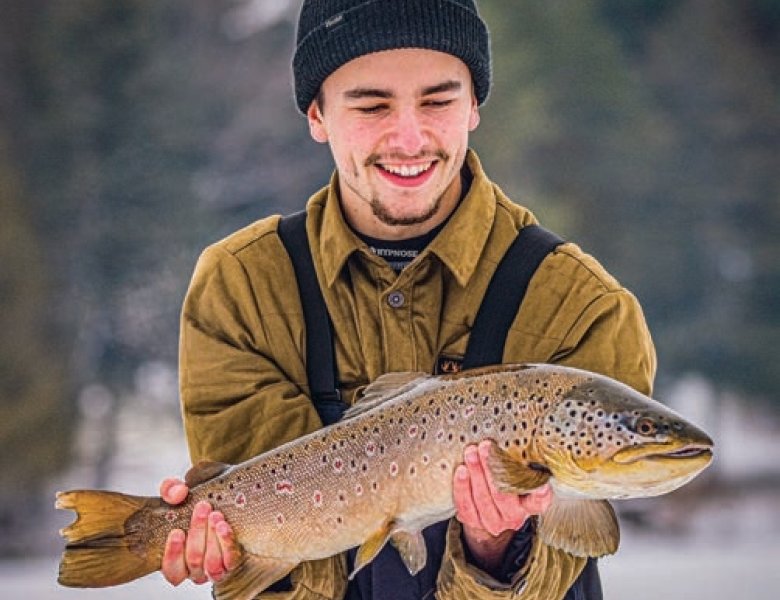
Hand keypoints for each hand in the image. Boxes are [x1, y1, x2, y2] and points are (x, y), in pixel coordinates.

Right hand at [159, 478, 240, 585]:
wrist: (223, 503)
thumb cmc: (194, 504)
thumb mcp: (178, 494)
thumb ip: (170, 490)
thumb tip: (178, 493)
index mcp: (177, 560)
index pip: (172, 570)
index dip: (173, 554)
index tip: (177, 532)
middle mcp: (196, 570)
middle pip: (194, 561)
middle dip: (197, 533)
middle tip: (203, 507)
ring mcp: (214, 569)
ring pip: (212, 564)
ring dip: (212, 537)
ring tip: (215, 515)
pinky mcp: (232, 563)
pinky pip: (230, 560)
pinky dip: (226, 542)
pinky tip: (223, 526)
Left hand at [453, 441, 552, 573]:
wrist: (488, 512)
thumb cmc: (506, 486)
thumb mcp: (519, 478)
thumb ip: (520, 466)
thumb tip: (514, 439)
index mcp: (529, 506)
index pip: (538, 501)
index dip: (540, 495)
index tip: (541, 485)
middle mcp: (513, 517)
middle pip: (503, 494)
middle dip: (492, 467)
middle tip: (485, 446)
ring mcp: (492, 522)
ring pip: (483, 498)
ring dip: (476, 472)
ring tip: (471, 452)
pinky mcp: (473, 522)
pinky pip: (466, 504)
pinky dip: (462, 486)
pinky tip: (461, 470)